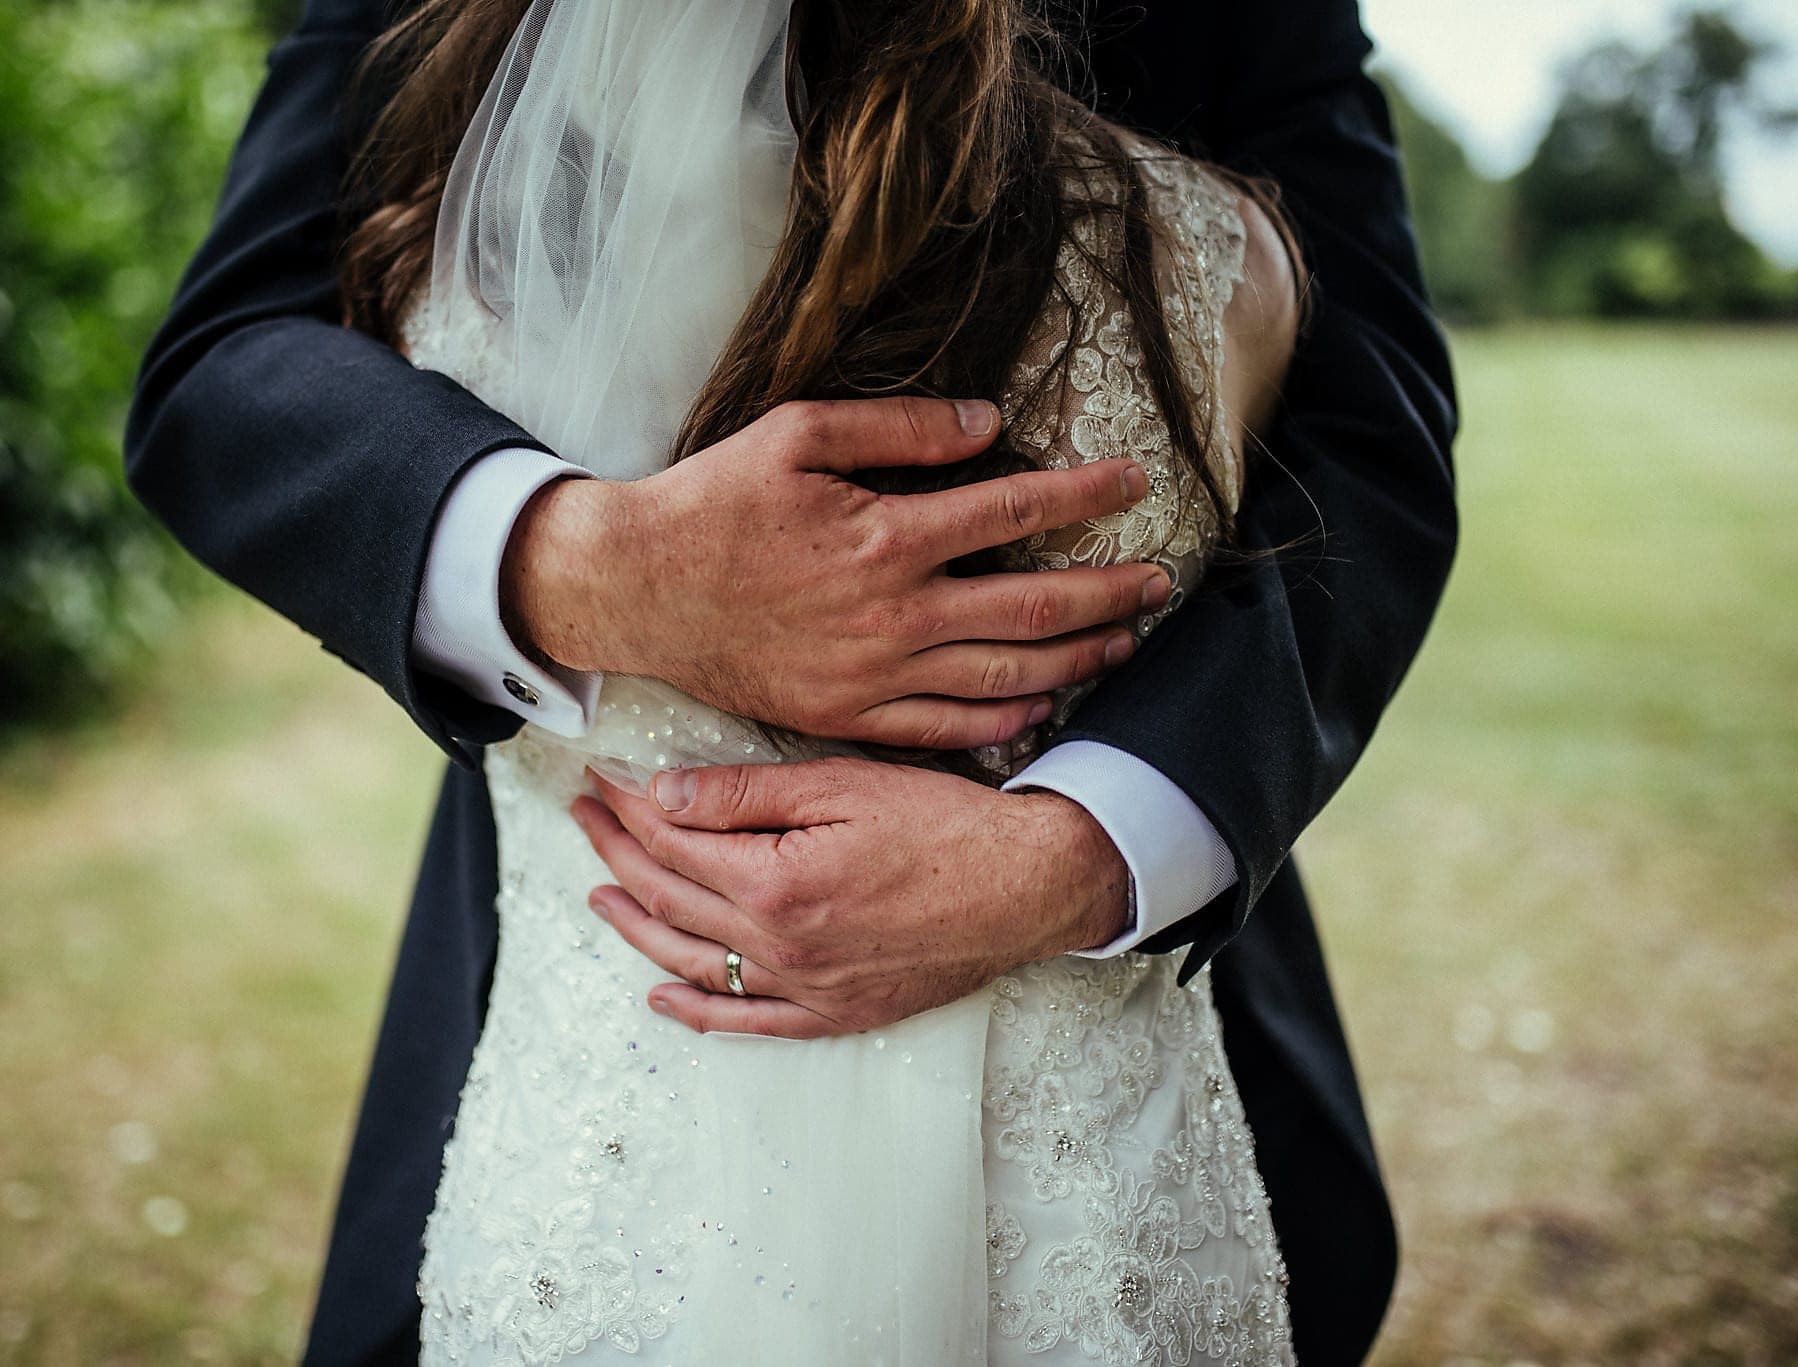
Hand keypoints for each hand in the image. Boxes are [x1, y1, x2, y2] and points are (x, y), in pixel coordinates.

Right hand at [505, 397, 1169, 749]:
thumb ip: (899, 429)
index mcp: (887, 535)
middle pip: (1033, 608)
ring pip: (1003, 675)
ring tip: (1124, 640)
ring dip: (1075, 659)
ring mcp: (873, 675)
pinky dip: (1002, 719)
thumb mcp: (797, 433)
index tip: (1134, 482)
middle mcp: (894, 614)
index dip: (1085, 496)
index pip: (1016, 511)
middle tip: (1160, 580)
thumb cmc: (713, 502)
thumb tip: (988, 424)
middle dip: (1108, 592)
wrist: (637, 588)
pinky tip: (1041, 705)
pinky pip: (945, 728)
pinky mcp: (847, 716)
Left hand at [570, 758, 1131, 1037]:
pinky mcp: (836, 1013)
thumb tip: (661, 795)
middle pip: (671, 897)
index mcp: (775, 882)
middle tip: (584, 816)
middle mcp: (780, 946)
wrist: (1029, 887)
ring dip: (636, 925)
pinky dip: (695, 1012)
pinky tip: (659, 995)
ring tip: (598, 894)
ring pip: (693, 962)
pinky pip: (747, 1021)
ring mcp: (805, 988)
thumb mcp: (843, 786)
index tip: (602, 777)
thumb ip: (746, 795)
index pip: (674, 841)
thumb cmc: (947, 826)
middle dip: (617, 852)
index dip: (629, 806)